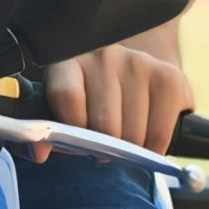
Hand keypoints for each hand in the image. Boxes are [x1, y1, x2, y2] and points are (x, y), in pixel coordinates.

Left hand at [45, 43, 195, 154]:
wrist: (135, 77)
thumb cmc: (91, 103)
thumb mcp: (62, 114)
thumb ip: (42, 136)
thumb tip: (39, 152)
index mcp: (69, 61)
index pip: (67, 96)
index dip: (72, 130)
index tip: (77, 143)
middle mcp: (105, 55)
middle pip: (105, 124)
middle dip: (104, 148)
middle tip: (104, 148)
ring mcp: (139, 62)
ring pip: (133, 134)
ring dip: (130, 151)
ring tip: (124, 142)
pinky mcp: (169, 76)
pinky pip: (159, 134)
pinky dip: (153, 150)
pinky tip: (146, 142)